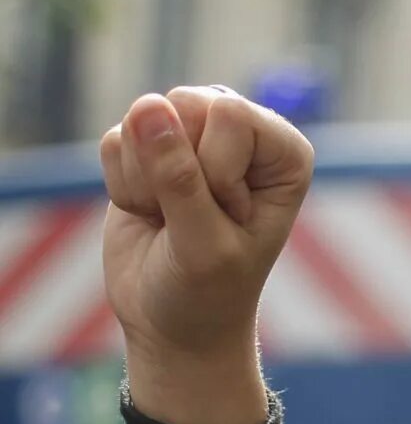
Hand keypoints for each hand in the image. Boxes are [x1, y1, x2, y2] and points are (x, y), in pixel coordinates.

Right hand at [99, 87, 312, 374]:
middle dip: (174, 171)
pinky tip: (150, 214)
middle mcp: (244, 132)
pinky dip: (123, 186)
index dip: (214, 170)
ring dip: (146, 181)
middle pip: (184, 102)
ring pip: (142, 117)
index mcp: (284, 152)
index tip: (227, 215)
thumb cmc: (209, 290)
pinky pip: (113, 140)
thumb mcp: (203, 245)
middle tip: (194, 218)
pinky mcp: (147, 145)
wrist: (176, 321)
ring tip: (172, 218)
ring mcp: (194, 133)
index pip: (230, 114)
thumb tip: (147, 104)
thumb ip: (179, 178)